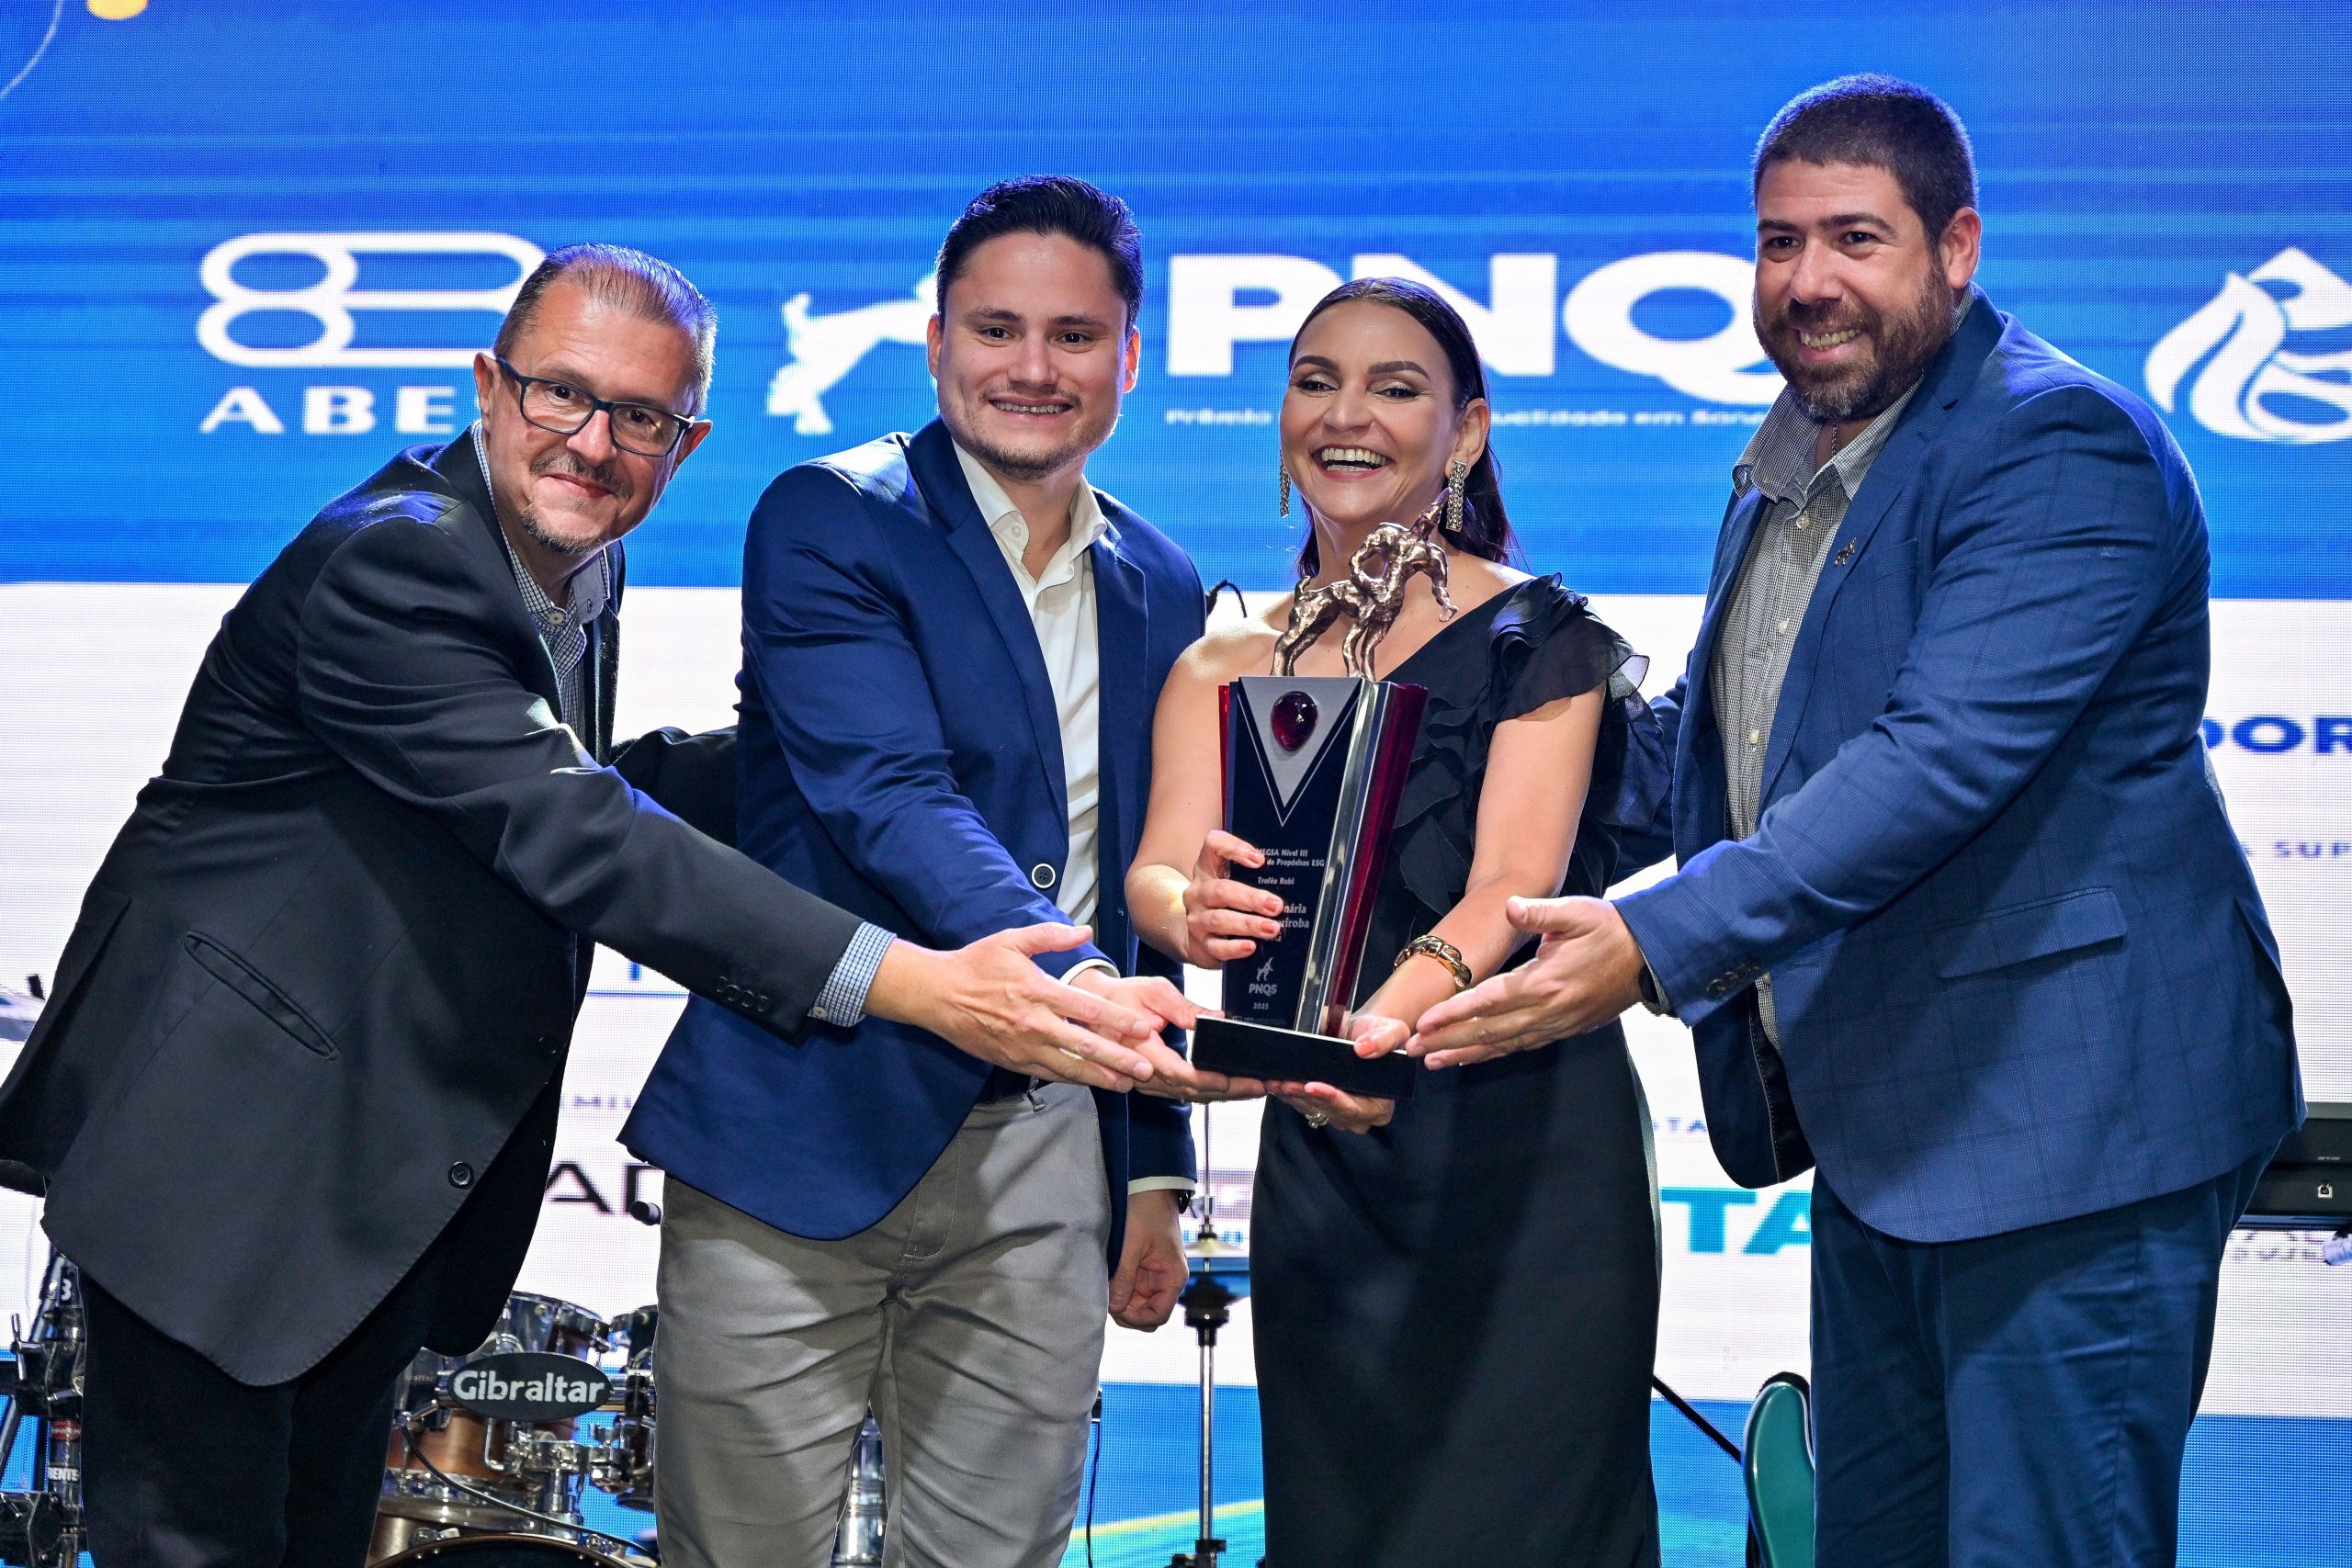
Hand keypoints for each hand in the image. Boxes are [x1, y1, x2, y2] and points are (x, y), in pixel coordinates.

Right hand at [866, 925, 1160, 1091]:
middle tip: (1146, 1069)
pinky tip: (1092, 1083)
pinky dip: (1072, 1080)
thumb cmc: (976, 964)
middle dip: (1118, 1058)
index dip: (1117, 1021)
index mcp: (1038, 990)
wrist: (937, 994)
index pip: (1086, 1009)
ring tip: (1127, 1084)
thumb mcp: (1012, 940)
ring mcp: (1023, 1046)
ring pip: (1069, 1067)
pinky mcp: (1012, 1061)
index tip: (1142, 1029)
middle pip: (1084, 1045)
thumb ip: (1051, 935)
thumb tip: (1085, 930)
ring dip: (1100, 1077)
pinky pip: (1048, 1073)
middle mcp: (1034, 1023)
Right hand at [1068, 972, 1257, 1100]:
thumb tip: (1217, 1019)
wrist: (1094, 1008)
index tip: (1237, 1078)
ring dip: (1224, 1094)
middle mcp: (1143, 1072)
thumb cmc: (1121, 997)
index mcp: (1141, 1049)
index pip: (1180, 1073)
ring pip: (1190, 1095)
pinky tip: (1232, 1087)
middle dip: (1230, 1090)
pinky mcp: (1151, 1081)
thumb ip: (1185, 1009)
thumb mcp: (1154, 992)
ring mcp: (1146, 1080)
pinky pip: (1183, 1091)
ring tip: (1256, 1088)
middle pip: (1192, 1090)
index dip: (1210, 1079)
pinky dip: (1209, 1091)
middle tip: (1262, 1086)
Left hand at [1109, 1189, 1187, 1329]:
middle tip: (1107, 1302)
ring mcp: (1154, 1276)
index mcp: (1173, 1277)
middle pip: (1148, 1313)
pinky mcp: (1144, 1269)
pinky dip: (1120, 1290)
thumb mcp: (1133, 1245)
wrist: (1149, 1187)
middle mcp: (1166, 1280)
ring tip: (1105, 1290)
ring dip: (1122, 1302)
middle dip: (1128, 1313)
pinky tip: (1108, 1283)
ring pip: (1138, 1303)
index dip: (1137, 1319)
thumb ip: (1124, 1278)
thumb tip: (1115, 1307)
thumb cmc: (1147, 1211)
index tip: (1116, 1310)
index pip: (1158, 1315)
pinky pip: (1133, 1289)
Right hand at [1180, 830, 1284, 966]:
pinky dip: (1234, 948)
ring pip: (1219, 919)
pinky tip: (1251, 947)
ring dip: (1248, 924)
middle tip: (1276, 905)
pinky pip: (1216, 946)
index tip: (1260, 859)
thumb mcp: (1233, 883)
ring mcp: (1197, 918)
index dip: (1234, 848)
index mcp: (1207, 868)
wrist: (1197, 936)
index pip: (1213, 845)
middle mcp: (1198, 891)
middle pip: (1220, 890)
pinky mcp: (1201, 943)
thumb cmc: (1225, 903)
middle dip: (1251, 898)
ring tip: (1271, 928)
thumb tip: (1292, 879)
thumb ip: (1254, 877)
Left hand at [1271, 1013, 1399, 1132]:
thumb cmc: (1380, 1035)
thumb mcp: (1392, 1031)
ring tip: (1276, 1081)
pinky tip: (1276, 1084)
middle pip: (1330, 1111)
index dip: (1334, 1099)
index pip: (1356, 1108)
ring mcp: (1339, 1114)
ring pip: (1314, 1110)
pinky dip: (1289, 1095)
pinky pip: (1304, 1105)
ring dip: (1293, 1097)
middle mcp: (1360, 1115)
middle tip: (1286, 1083)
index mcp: (1380, 1105)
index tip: (1313, 1086)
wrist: (1363, 1032)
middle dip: (1306, 1098)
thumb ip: (1384, 1039)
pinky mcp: (1322, 1107)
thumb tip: (1364, 1048)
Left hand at [1408, 896, 1643, 1067]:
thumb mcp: (1577, 912)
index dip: (1454, 1014)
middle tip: (1412, 1049)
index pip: (1489, 1001)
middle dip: (1447, 1041)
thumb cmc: (1611, 931)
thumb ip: (1540, 912)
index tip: (1424, 1022)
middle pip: (1488, 1032)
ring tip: (1431, 1060)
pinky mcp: (1563, 1030)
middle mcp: (1548, 1011)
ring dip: (1465, 1054)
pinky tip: (1471, 1056)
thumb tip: (1510, 905)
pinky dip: (1493, 1053)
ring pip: (1502, 1045)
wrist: (1650, 958)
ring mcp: (1556, 1025)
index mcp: (1545, 982)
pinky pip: (1521, 1046)